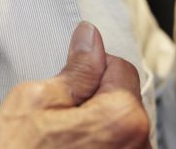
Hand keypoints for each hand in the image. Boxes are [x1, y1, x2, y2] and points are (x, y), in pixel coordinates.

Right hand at [0, 22, 149, 148]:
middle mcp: (139, 146)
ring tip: (56, 142)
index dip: (88, 68)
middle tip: (54, 117)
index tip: (66, 81)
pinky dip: (91, 147)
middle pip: (120, 101)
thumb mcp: (36, 99)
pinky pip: (111, 148)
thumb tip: (91, 38)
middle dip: (92, 100)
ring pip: (115, 128)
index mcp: (123, 118)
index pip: (120, 66)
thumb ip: (76, 68)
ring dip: (91, 127)